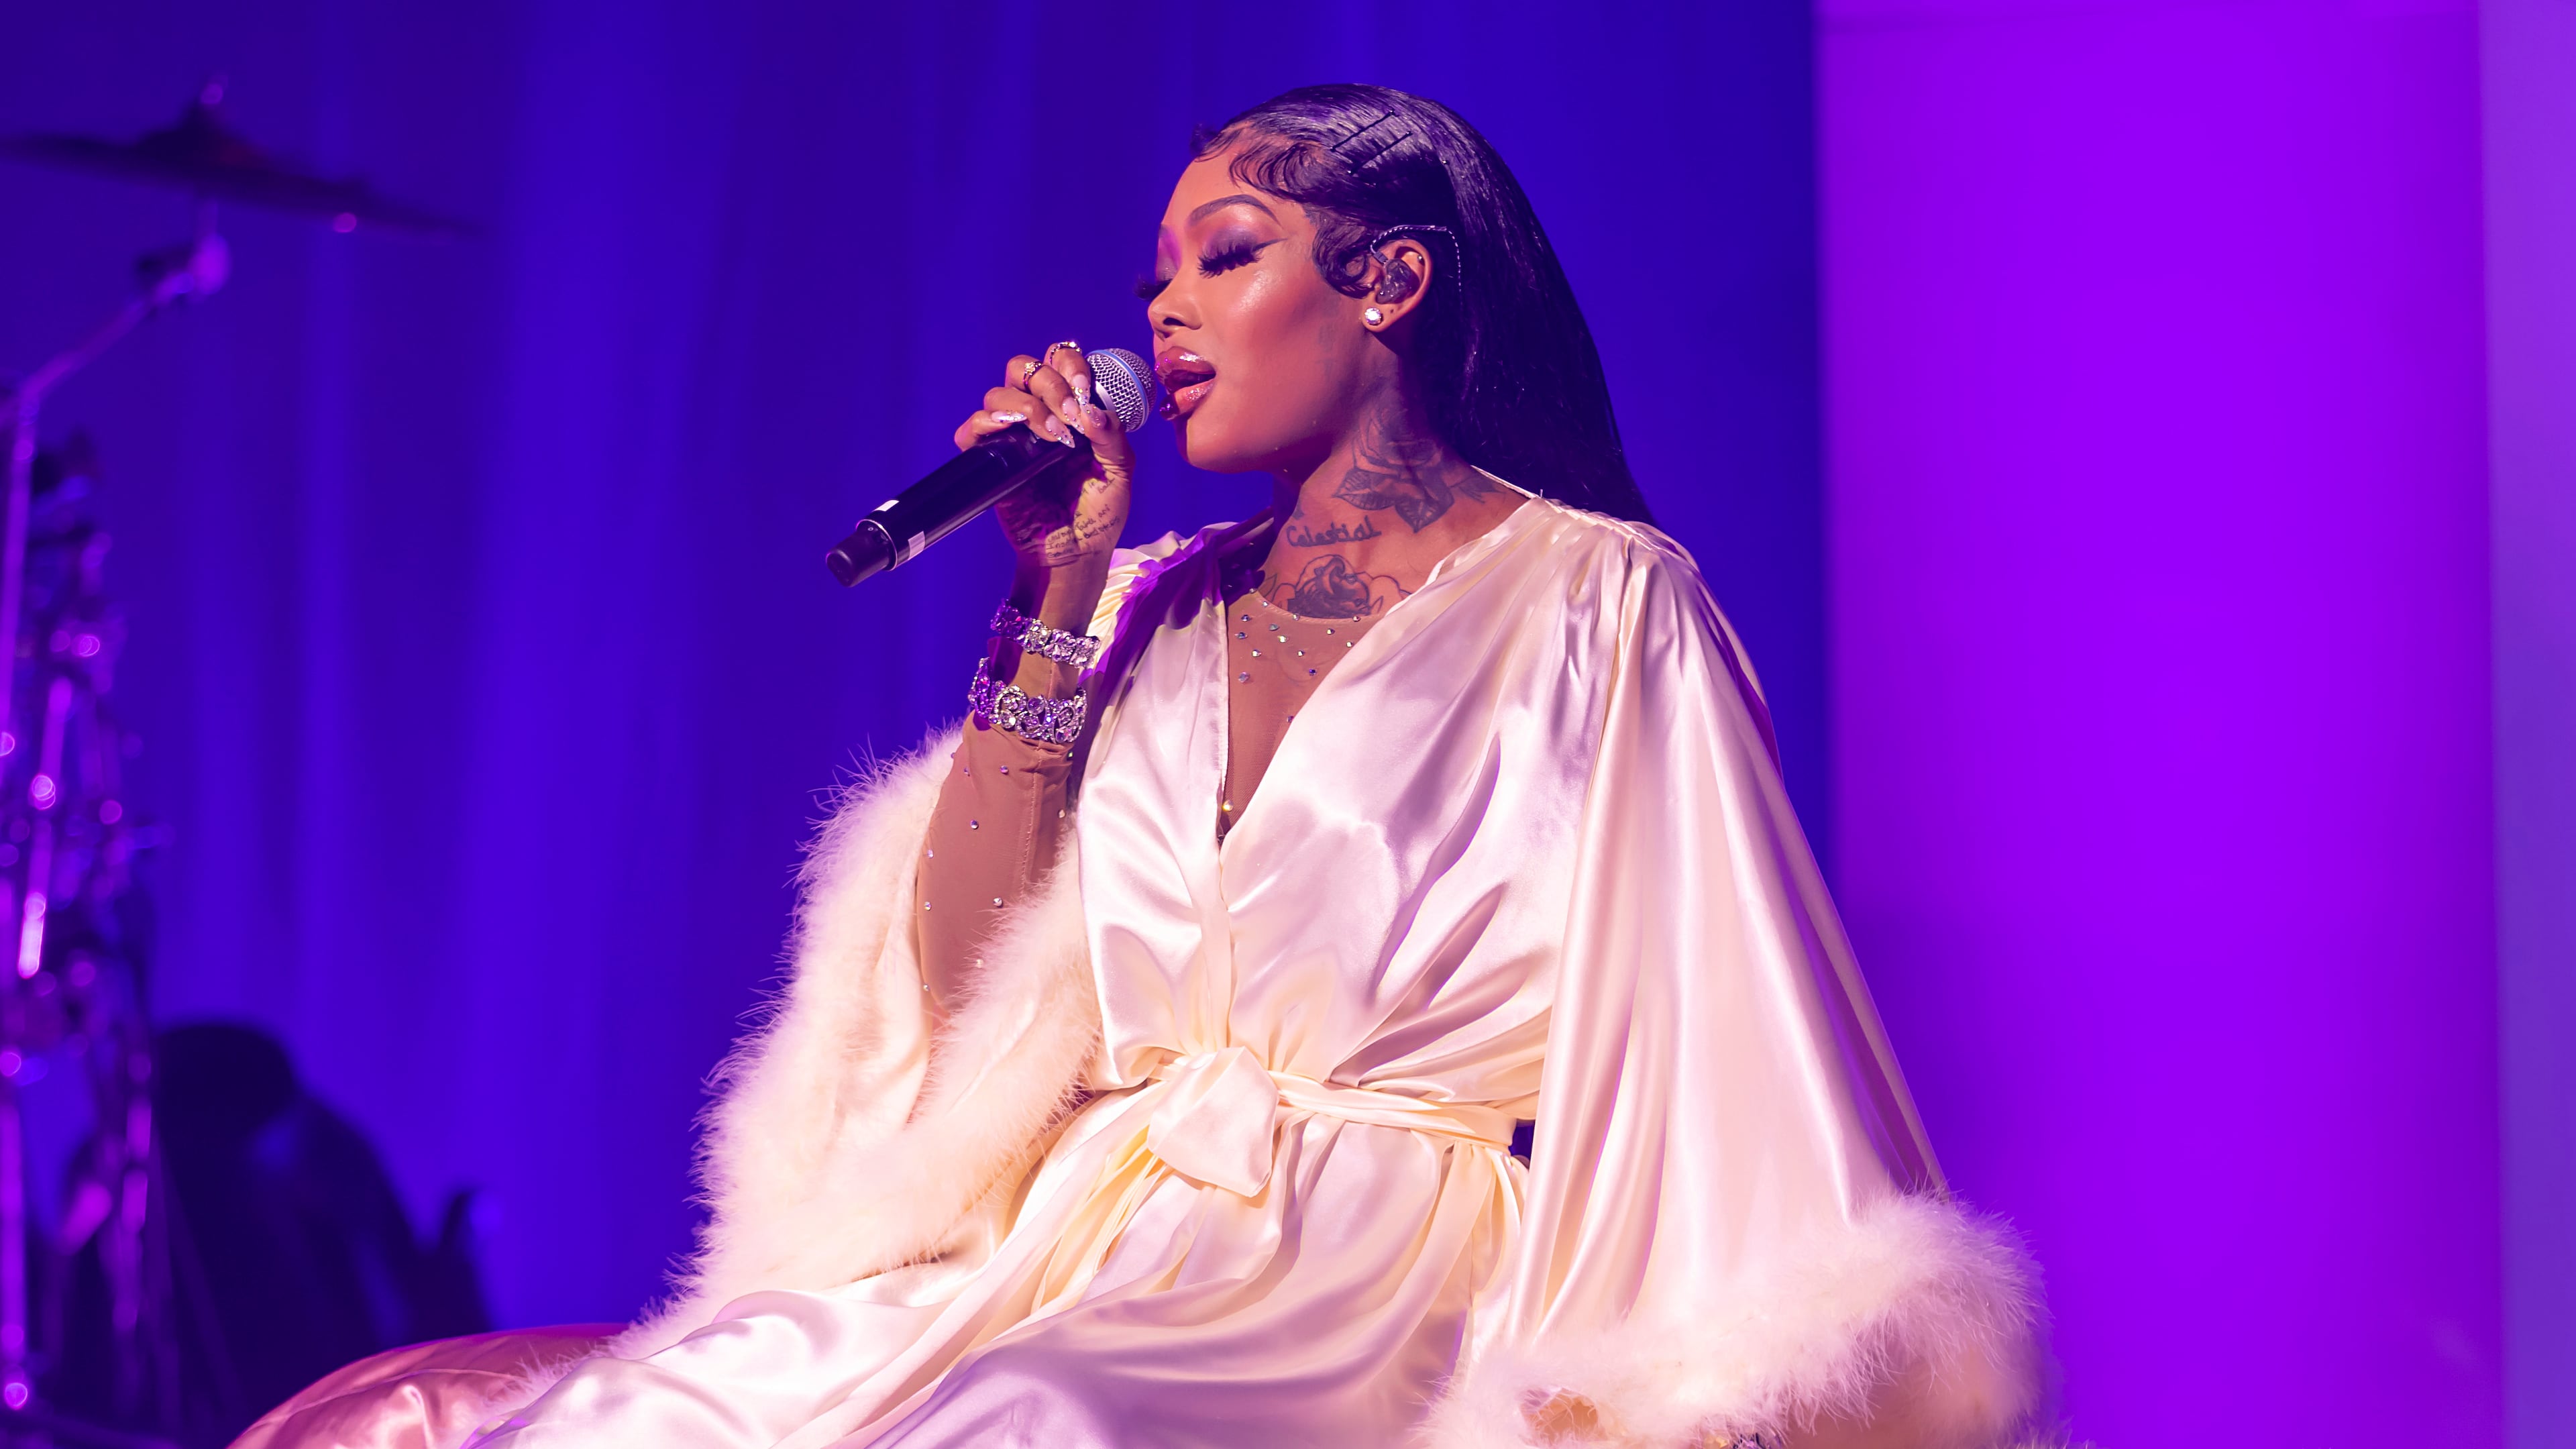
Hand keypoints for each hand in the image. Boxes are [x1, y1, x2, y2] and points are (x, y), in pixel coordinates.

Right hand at [953, 342, 1135, 587]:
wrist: (1076, 554)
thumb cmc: (1099, 514)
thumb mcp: (1119, 472)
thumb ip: (1112, 436)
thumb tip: (1090, 410)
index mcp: (1070, 409)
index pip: (1058, 361)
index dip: (1069, 365)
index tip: (1084, 390)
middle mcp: (1038, 415)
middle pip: (1023, 368)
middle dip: (1049, 383)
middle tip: (1070, 416)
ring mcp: (1012, 437)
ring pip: (998, 393)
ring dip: (1027, 406)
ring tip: (1053, 437)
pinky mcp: (990, 461)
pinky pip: (971, 430)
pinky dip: (984, 425)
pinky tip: (1010, 434)